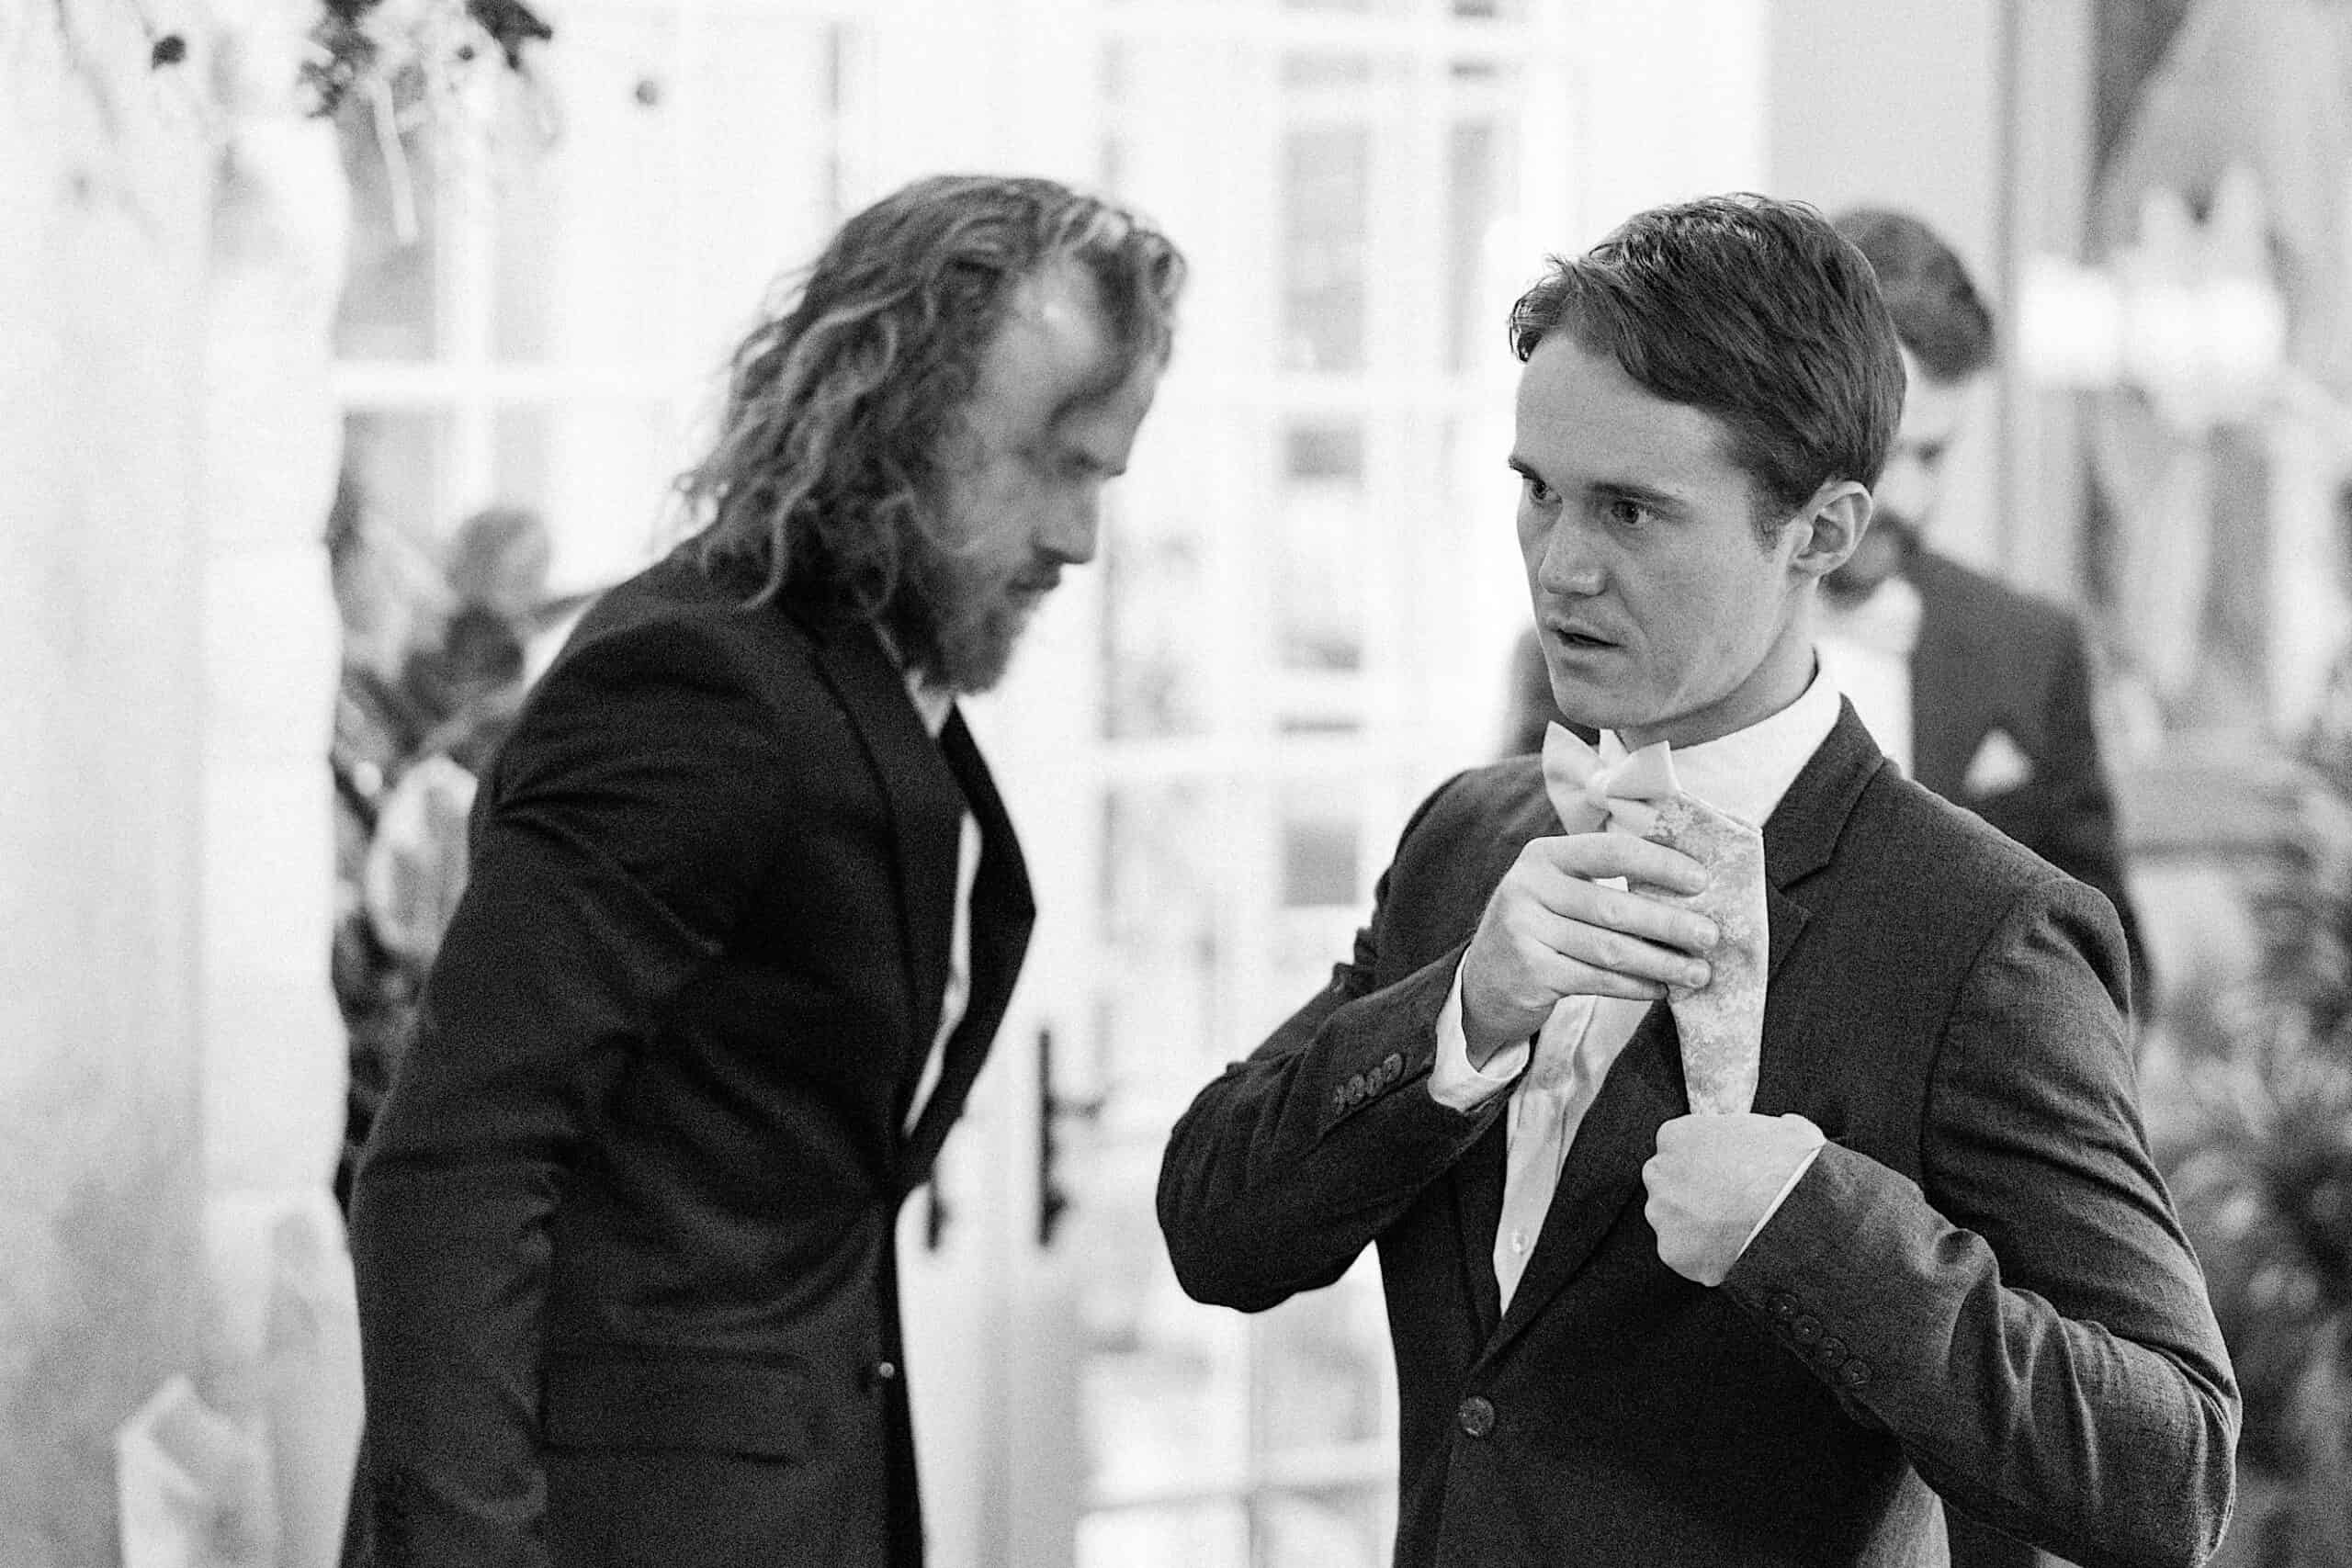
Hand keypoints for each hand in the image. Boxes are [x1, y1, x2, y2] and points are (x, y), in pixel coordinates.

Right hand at [1458, 832, 1718, 1062]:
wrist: (1483, 981)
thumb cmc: (1541, 928)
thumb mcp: (1558, 890)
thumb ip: (1605, 880)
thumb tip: (1688, 888)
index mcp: (1543, 856)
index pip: (1610, 851)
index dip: (1659, 864)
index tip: (1702, 880)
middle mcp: (1528, 888)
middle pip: (1613, 906)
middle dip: (1669, 922)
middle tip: (1711, 936)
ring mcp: (1524, 932)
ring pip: (1609, 949)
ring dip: (1661, 961)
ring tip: (1698, 971)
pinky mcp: (1530, 974)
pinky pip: (1597, 980)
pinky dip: (1636, 985)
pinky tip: (1662, 989)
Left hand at [1642, 1112, 1823, 1285]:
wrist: (1795, 1211)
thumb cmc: (1789, 1165)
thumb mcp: (1785, 1129)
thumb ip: (1767, 1128)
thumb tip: (1786, 1130)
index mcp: (1676, 1136)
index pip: (1678, 1149)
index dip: (1704, 1164)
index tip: (1725, 1175)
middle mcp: (1659, 1174)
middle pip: (1669, 1184)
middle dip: (1693, 1194)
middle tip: (1728, 1204)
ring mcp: (1663, 1214)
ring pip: (1674, 1221)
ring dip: (1696, 1226)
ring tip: (1734, 1230)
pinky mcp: (1673, 1252)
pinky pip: (1685, 1256)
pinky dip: (1704, 1258)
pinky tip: (1731, 1252)